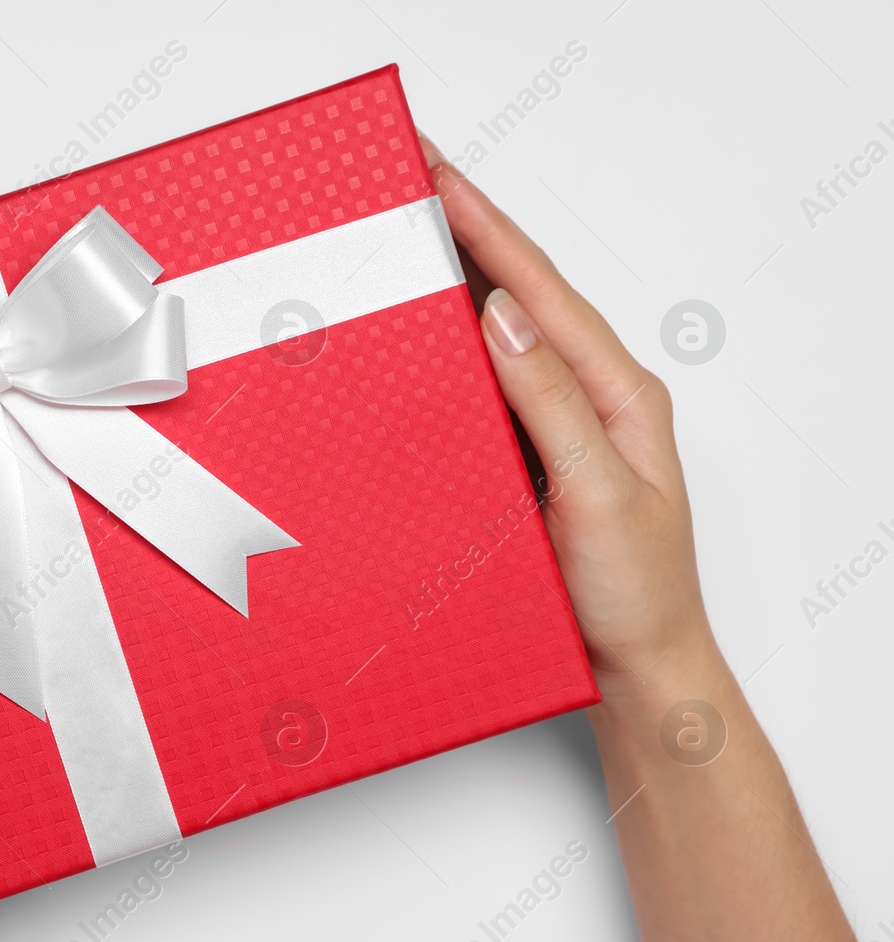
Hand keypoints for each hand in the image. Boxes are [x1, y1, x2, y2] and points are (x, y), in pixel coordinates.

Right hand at [422, 137, 717, 705]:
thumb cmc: (635, 594)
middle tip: (411, 178)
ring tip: (405, 228)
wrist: (635, 668)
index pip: (540, 292)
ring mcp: (555, 424)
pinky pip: (481, 387)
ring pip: (496, 334)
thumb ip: (553, 403)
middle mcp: (587, 395)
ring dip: (453, 279)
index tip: (437, 176)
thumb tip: (503, 317)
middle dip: (465, 229)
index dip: (486, 228)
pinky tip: (417, 328)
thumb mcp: (600, 494)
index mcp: (618, 391)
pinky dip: (447, 347)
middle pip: (518, 293)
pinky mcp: (526, 455)